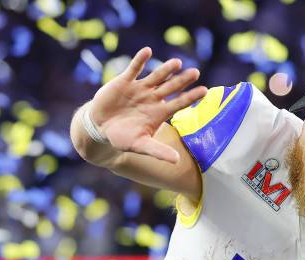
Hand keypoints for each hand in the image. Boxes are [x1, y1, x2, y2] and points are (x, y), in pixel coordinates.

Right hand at [89, 47, 207, 162]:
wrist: (100, 128)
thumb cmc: (122, 138)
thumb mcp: (140, 145)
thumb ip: (158, 151)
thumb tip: (177, 161)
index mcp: (159, 112)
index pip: (179, 103)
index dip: (191, 97)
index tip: (204, 91)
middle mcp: (153, 98)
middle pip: (171, 87)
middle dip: (183, 80)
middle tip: (196, 72)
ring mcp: (140, 89)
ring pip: (156, 76)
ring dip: (166, 69)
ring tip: (177, 63)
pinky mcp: (125, 82)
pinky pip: (134, 69)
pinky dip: (140, 61)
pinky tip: (147, 51)